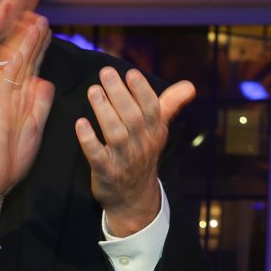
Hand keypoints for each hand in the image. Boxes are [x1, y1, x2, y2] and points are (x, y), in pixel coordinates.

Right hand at [0, 13, 55, 215]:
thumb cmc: (8, 157)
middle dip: (31, 38)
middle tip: (40, 16)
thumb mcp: (34, 126)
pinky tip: (18, 48)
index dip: (38, 47)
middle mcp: (8, 95)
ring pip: (12, 65)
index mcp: (19, 99)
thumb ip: (40, 104)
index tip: (46, 28)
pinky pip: (2, 83)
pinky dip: (10, 64)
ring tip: (33, 22)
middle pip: (22, 60)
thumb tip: (45, 81)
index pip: (30, 67)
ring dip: (23, 43)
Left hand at [76, 67, 194, 235]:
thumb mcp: (158, 131)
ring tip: (93, 91)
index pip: (153, 109)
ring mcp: (124, 159)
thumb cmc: (143, 153)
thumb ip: (170, 105)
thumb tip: (190, 86)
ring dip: (104, 111)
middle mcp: (142, 145)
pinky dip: (89, 140)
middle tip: (105, 73)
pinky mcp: (106, 172)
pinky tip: (80, 123)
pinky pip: (97, 155)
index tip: (131, 73)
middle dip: (119, 94)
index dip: (143, 91)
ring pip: (116, 133)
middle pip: (133, 118)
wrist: (134, 197)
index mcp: (155, 132)